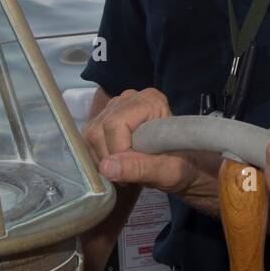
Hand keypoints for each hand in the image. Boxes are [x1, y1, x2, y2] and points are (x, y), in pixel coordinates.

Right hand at [82, 88, 218, 197]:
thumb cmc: (180, 166)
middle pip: (98, 129)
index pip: (115, 125)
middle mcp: (129, 97)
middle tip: (130, 173)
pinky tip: (117, 163)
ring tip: (126, 168)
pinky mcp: (104, 118)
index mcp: (150, 100)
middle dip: (109, 158)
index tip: (136, 167)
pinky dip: (98, 157)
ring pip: (90, 136)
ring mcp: (114, 106)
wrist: (180, 165)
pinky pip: (88, 140)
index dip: (119, 151)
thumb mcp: (168, 172)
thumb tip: (106, 167)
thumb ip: (139, 168)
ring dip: (103, 160)